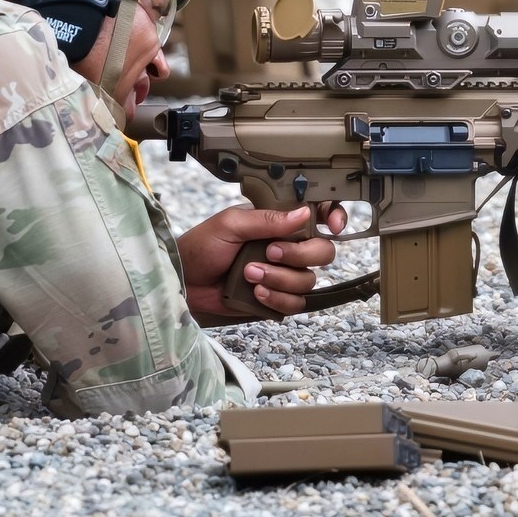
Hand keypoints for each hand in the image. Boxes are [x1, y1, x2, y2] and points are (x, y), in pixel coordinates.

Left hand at [177, 203, 348, 319]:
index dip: (333, 218)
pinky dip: (278, 299)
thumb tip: (303, 213)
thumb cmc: (201, 246)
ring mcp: (282, 274)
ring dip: (280, 279)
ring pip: (308, 280)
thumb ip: (267, 219)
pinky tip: (256, 294)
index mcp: (278, 222)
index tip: (332, 226)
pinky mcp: (276, 299)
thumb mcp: (230, 224)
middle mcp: (286, 246)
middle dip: (299, 254)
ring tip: (249, 275)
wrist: (184, 282)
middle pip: (322, 252)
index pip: (318, 215)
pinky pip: (296, 304)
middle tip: (269, 252)